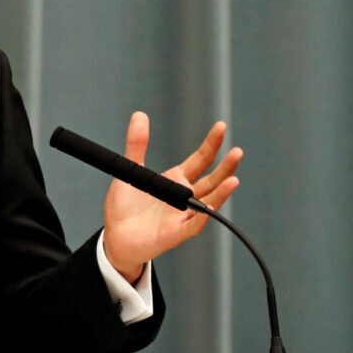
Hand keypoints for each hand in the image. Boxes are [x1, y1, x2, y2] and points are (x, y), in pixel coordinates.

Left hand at [102, 111, 241, 282]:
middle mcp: (183, 196)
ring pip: (208, 202)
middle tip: (238, 152)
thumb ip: (136, 144)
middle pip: (211, 180)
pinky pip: (194, 224)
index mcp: (175, 180)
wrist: (115, 237)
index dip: (211, 144)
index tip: (221, 127)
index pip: (200, 160)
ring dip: (221, 192)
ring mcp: (182, 215)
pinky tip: (212, 206)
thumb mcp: (129, 170)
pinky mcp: (175, 233)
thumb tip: (139, 115)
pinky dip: (203, 215)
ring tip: (234, 179)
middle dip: (225, 167)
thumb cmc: (124, 206)